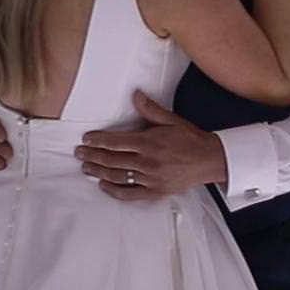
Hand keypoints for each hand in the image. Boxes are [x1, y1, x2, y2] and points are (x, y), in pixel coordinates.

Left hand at [77, 92, 225, 200]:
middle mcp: (147, 162)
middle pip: (112, 160)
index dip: (98, 140)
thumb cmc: (191, 139)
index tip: (86, 139)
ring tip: (86, 167)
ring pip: (117, 177)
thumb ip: (150, 110)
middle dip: (92, 155)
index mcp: (149, 143)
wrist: (210, 160)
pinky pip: (129, 194)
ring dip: (98, 172)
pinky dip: (114, 191)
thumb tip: (135, 95)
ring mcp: (150, 179)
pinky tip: (103, 186)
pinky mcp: (155, 192)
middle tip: (79, 153)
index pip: (116, 142)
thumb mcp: (171, 120)